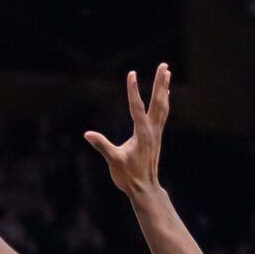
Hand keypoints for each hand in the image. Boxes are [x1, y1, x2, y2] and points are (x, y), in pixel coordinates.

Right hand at [84, 64, 170, 197]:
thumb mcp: (114, 161)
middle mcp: (152, 131)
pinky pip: (162, 114)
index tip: (131, 74)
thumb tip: (87, 134)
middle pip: (158, 102)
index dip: (133, 90)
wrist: (144, 188)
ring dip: (164, 89)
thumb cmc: (128, 176)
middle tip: (163, 65)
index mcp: (142, 134)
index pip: (137, 107)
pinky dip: (163, 101)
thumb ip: (102, 146)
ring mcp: (156, 133)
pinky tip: (164, 95)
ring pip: (163, 106)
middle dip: (159, 83)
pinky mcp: (156, 137)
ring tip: (166, 73)